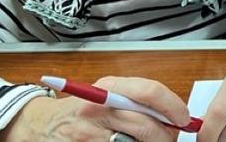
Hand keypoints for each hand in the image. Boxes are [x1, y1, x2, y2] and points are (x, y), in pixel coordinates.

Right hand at [0, 76, 185, 140]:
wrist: (41, 126)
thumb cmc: (81, 111)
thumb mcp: (108, 95)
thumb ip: (137, 101)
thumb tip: (175, 116)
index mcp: (109, 87)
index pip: (150, 92)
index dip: (173, 107)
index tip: (184, 119)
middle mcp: (98, 109)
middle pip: (147, 126)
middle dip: (165, 137)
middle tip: (169, 138)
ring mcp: (89, 134)